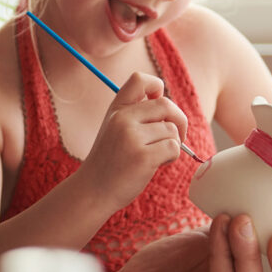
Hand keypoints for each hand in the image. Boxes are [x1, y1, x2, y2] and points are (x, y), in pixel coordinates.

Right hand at [76, 72, 189, 208]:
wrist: (93, 191)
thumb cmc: (110, 162)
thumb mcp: (114, 130)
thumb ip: (136, 115)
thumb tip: (171, 111)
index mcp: (116, 109)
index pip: (140, 79)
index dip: (156, 87)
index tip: (157, 103)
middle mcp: (122, 119)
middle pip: (166, 105)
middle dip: (179, 121)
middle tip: (176, 136)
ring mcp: (132, 137)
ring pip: (172, 131)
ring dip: (173, 145)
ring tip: (156, 156)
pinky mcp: (143, 157)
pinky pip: (173, 148)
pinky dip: (172, 157)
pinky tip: (157, 164)